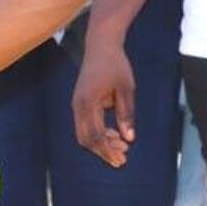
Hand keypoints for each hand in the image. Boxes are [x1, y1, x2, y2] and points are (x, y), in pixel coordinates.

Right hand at [71, 43, 136, 167]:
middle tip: (122, 159)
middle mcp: (78, 107)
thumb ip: (126, 114)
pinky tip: (114, 134)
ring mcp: (77, 105)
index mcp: (88, 103)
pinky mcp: (80, 103)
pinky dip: (99, 134)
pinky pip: (86, 125)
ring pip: (84, 134)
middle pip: (86, 139)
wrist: (100, 46)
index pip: (96, 135)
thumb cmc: (115, 65)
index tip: (122, 159)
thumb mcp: (126, 89)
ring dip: (101, 144)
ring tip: (121, 147)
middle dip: (103, 151)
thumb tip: (129, 138)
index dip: (108, 150)